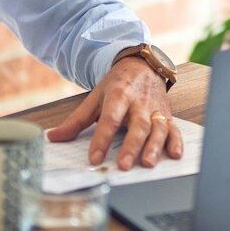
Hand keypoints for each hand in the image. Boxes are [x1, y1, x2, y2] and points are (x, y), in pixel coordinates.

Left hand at [46, 58, 182, 170]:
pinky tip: (175, 154)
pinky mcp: (167, 115)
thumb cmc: (118, 85)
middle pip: (137, 125)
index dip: (102, 139)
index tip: (94, 158)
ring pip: (158, 128)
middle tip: (123, 165)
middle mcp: (139, 102)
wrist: (143, 65)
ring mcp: (155, 109)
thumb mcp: (95, 98)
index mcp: (119, 95)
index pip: (109, 119)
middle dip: (131, 146)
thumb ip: (76, 121)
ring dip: (154, 146)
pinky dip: (176, 141)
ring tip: (147, 163)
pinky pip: (174, 129)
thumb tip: (53, 138)